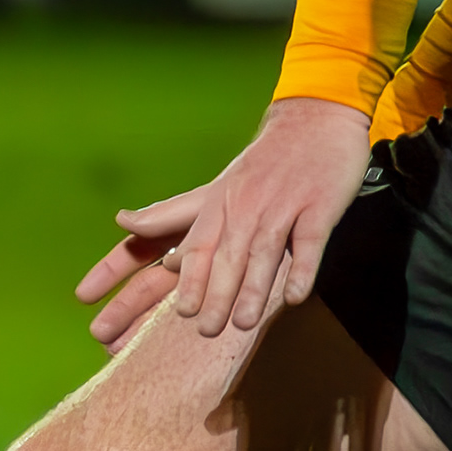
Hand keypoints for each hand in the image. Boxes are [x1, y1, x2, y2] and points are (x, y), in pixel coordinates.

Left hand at [77, 95, 371, 347]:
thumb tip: (132, 232)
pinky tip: (294, 296)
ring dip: (253, 288)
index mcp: (218, 204)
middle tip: (205, 330)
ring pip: (263, 251)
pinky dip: (302, 269)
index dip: (187, 280)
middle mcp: (245, 205)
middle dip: (214, 294)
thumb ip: (174, 214)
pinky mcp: (319, 206)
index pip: (195, 247)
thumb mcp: (216, 189)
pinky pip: (309, 241)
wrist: (313, 121)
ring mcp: (282, 205)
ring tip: (243, 323)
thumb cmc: (263, 164)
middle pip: (226, 255)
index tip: (182, 312)